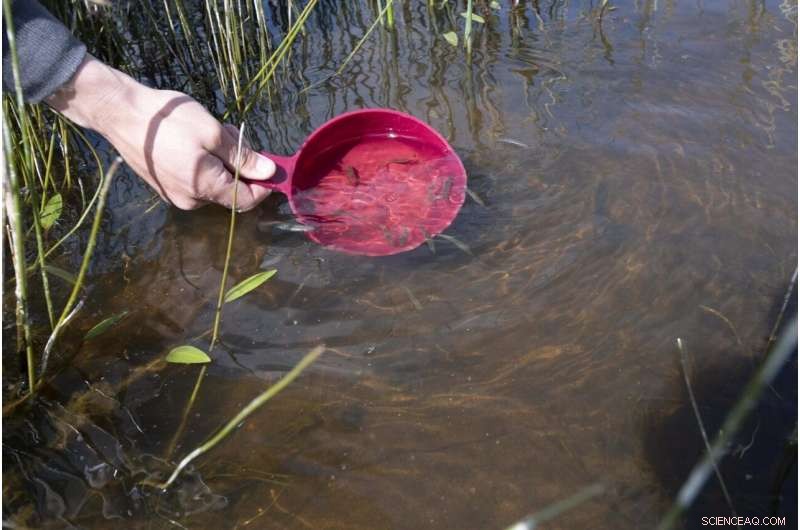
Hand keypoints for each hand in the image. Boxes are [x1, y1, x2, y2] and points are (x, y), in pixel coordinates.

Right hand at [47, 56, 274, 210]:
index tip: (270, 164)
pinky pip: (195, 180)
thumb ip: (243, 157)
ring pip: (213, 184)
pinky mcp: (164, 186)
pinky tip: (192, 141)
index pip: (247, 200)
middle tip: (233, 135)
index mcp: (205, 188)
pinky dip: (203, 164)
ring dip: (221, 162)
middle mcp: (191, 200)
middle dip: (239, 166)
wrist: (120, 114)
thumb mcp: (213, 133)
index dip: (263, 185)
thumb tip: (268, 172)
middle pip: (230, 191)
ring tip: (209, 133)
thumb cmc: (169, 120)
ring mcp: (175, 195)